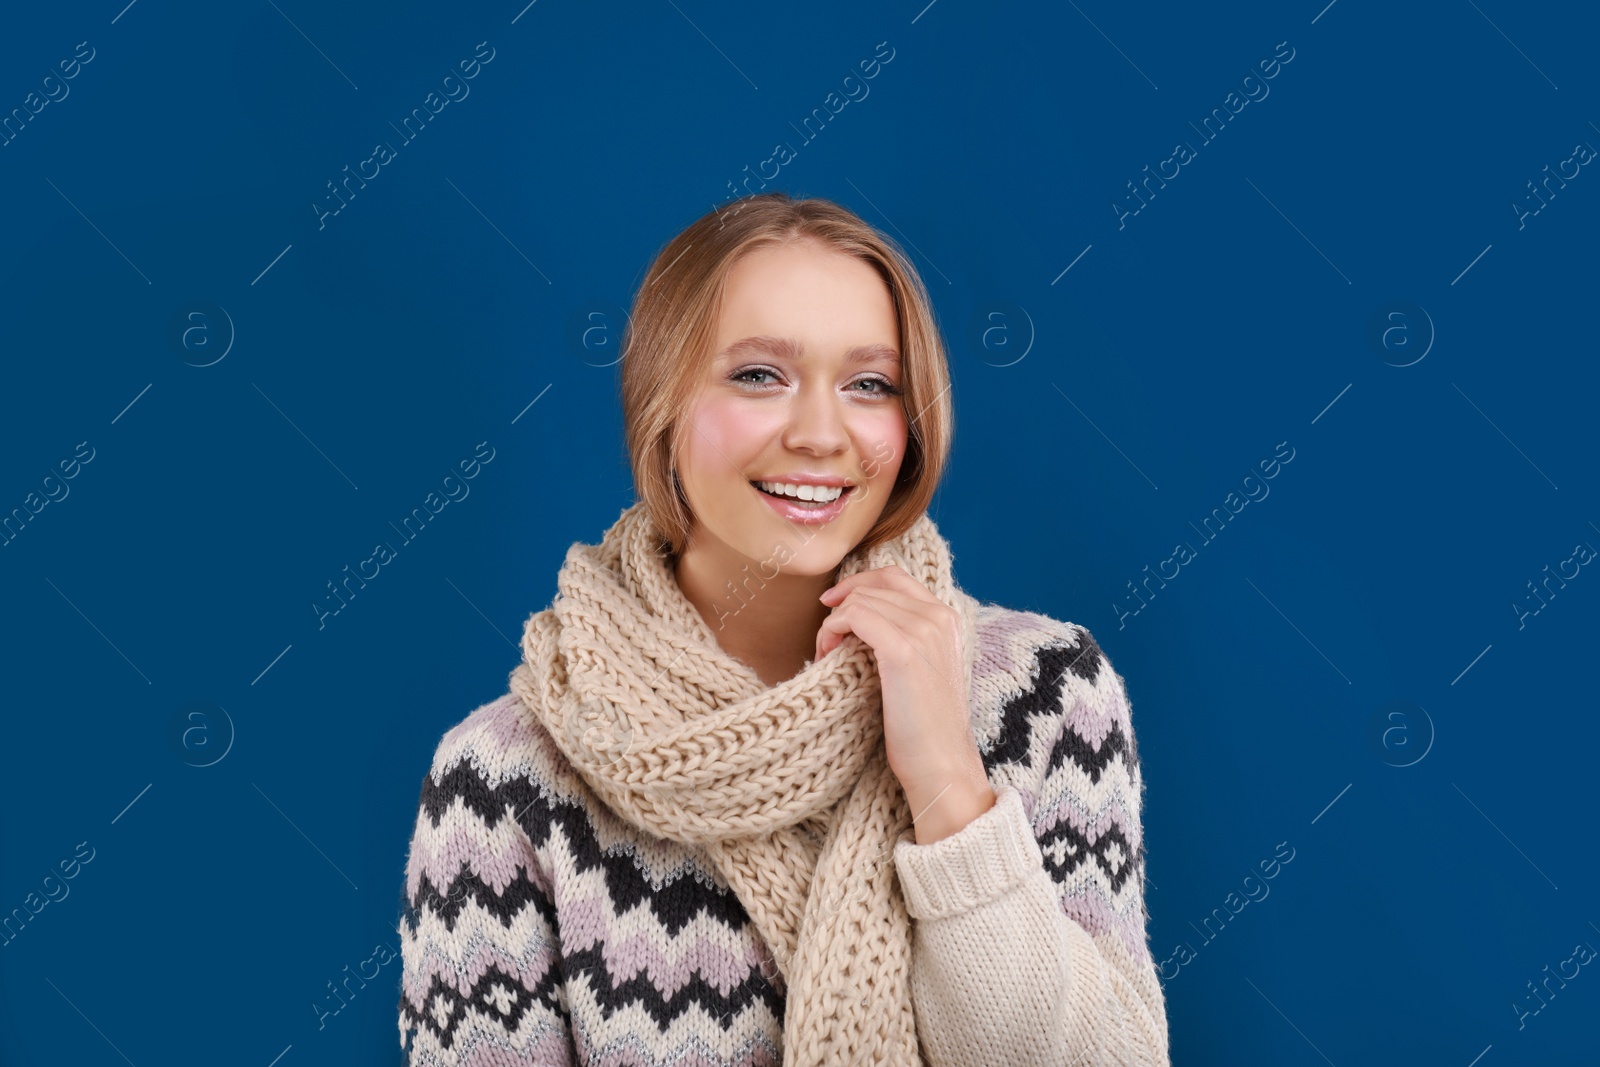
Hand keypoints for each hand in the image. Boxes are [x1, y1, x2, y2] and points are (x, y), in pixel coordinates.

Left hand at [816, 565, 994, 843]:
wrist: (940, 764)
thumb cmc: (923, 727)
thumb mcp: (920, 670)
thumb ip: (904, 637)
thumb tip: (858, 616)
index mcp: (947, 618)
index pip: (894, 576)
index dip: (858, 584)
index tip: (833, 604)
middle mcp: (938, 617)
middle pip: (874, 585)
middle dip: (841, 606)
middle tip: (826, 641)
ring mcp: (923, 631)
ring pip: (860, 600)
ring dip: (833, 622)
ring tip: (826, 654)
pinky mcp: (902, 650)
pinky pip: (853, 616)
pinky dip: (832, 630)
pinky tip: (827, 655)